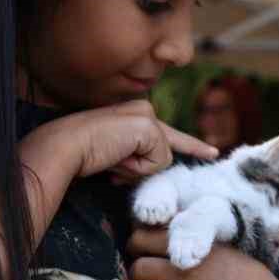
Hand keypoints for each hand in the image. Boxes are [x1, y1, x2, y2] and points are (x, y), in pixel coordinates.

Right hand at [26, 100, 215, 184]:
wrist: (65, 146)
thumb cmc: (83, 154)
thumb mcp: (116, 155)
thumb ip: (136, 157)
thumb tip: (151, 170)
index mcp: (136, 114)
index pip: (168, 134)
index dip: (192, 146)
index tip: (213, 153)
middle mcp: (144, 109)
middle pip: (166, 152)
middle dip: (142, 167)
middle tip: (114, 157)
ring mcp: (148, 116)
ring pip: (162, 160)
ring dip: (137, 169)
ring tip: (112, 157)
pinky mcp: (149, 128)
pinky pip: (157, 163)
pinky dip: (137, 168)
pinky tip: (117, 156)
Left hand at [127, 228, 278, 279]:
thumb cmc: (238, 276)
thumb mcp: (218, 249)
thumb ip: (189, 243)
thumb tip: (149, 241)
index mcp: (196, 235)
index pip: (149, 229)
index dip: (138, 240)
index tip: (140, 251)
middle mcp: (189, 251)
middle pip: (138, 247)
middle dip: (133, 260)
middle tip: (139, 271)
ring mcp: (186, 277)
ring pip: (139, 273)